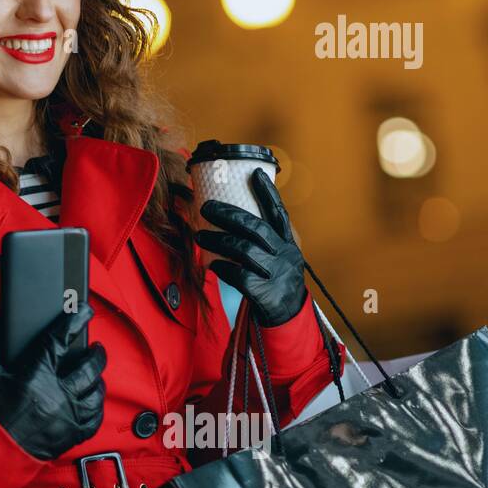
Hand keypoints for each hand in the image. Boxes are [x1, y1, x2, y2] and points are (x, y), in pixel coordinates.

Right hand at [0, 305, 106, 460]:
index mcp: (35, 375)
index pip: (61, 339)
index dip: (75, 320)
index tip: (84, 310)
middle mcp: (56, 395)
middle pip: (88, 366)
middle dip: (95, 353)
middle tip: (94, 347)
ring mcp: (66, 416)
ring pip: (96, 393)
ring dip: (98, 379)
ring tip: (95, 373)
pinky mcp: (70, 435)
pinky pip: (94, 419)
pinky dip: (96, 408)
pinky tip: (94, 401)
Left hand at [194, 167, 307, 326]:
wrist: (287, 314)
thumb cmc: (273, 278)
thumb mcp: (277, 255)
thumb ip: (261, 238)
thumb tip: (228, 214)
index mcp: (288, 242)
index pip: (279, 213)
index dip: (268, 193)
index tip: (256, 173)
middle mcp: (284, 254)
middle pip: (256, 228)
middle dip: (229, 215)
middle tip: (205, 207)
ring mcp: (276, 273)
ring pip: (244, 250)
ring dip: (218, 240)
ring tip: (199, 235)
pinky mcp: (265, 292)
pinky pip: (239, 276)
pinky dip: (223, 268)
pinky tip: (211, 264)